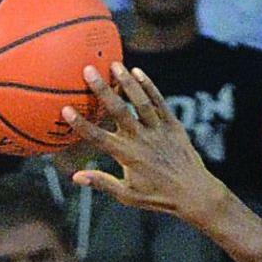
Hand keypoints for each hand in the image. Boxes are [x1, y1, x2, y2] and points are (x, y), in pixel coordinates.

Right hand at [62, 63, 224, 224]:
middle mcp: (142, 141)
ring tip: (115, 64)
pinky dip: (150, 87)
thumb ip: (102, 183)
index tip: (65, 109)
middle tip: (88, 70)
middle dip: (103, 91)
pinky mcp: (174, 126)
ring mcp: (159, 131)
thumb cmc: (159, 197)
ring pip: (141, 103)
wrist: (195, 193)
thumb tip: (76, 177)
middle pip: (119, 112)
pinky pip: (160, 104)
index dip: (82, 124)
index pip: (100, 138)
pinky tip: (138, 72)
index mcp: (128, 157)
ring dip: (128, 83)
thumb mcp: (129, 196)